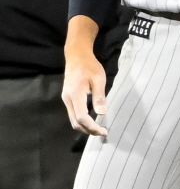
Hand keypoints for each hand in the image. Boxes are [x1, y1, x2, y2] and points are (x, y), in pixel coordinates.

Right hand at [63, 16, 107, 135]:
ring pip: (73, 119)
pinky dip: (82, 121)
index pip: (82, 117)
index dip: (92, 127)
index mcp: (75, 95)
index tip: (104, 131)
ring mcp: (66, 99)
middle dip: (88, 130)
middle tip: (103, 132)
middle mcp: (67, 99)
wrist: (76, 56)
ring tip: (99, 128)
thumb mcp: (98, 79)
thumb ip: (99, 96)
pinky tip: (92, 120)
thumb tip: (101, 113)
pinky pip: (74, 114)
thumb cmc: (89, 66)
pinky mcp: (68, 98)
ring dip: (85, 127)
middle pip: (75, 122)